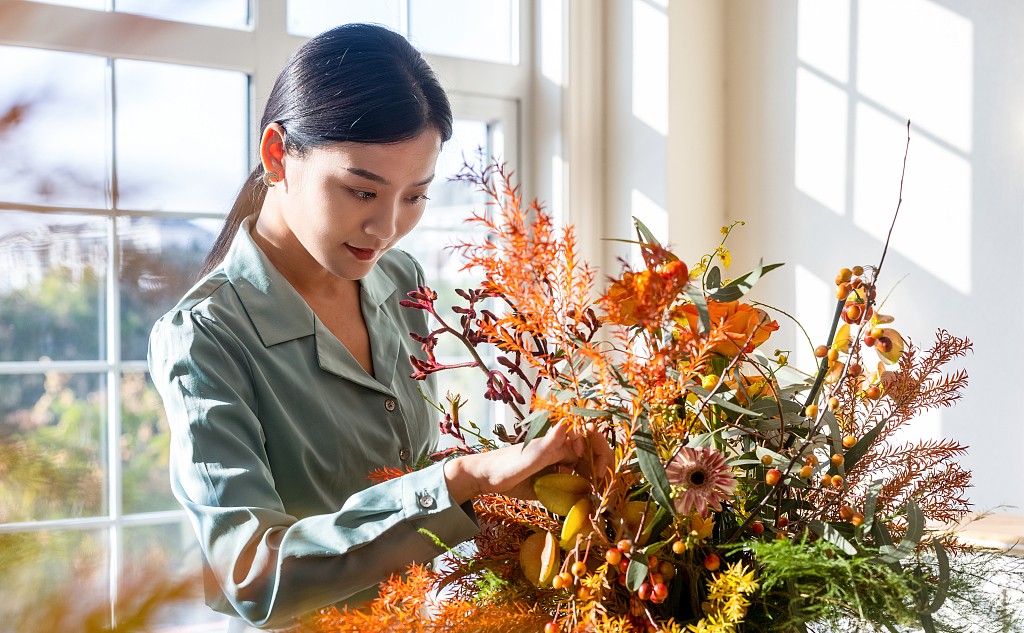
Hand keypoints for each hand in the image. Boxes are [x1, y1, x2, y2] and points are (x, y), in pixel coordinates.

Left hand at [443, 421, 612, 503]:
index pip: (592, 437)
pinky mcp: (554, 479)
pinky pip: (574, 483)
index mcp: (559, 440)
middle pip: (593, 454)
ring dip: (593, 482)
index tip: (596, 473)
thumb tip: (566, 423)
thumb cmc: (505, 465)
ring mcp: (559, 465)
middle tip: (601, 490)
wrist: (486, 479)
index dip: (601, 453)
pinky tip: (582, 503)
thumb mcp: (530, 457)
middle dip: (602, 469)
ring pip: (585, 469)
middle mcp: (562, 450)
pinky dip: (581, 492)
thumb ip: (549, 444)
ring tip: (595, 498)